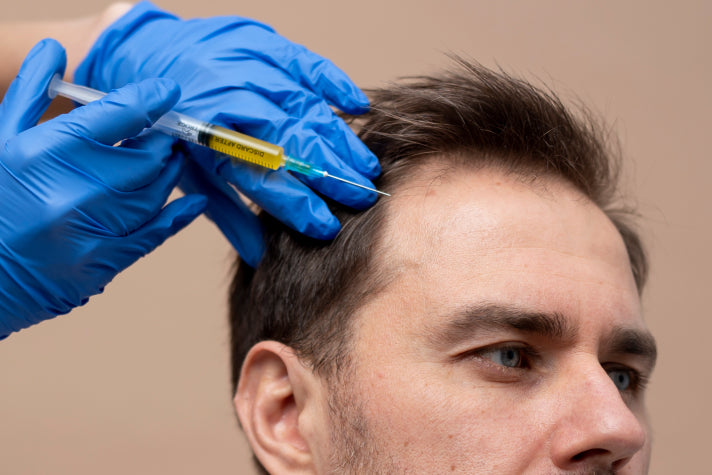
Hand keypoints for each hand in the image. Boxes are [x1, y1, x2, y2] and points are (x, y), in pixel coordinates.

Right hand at [0, 39, 205, 338]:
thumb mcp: (1, 138)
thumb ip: (32, 91)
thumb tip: (55, 49)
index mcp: (45, 152)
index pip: (120, 114)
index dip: (152, 98)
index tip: (168, 91)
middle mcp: (72, 191)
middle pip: (147, 156)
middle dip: (162, 140)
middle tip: (165, 133)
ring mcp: (90, 232)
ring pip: (154, 193)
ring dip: (167, 173)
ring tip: (167, 161)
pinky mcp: (103, 264)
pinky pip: (155, 234)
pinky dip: (179, 215)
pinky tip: (193, 201)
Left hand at [75, 1, 380, 265]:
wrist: (148, 54)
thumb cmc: (171, 122)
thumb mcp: (190, 171)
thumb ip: (228, 212)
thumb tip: (257, 257)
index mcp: (206, 137)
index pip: (262, 179)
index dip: (297, 205)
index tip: (327, 226)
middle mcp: (229, 100)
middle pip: (293, 142)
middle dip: (333, 174)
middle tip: (363, 198)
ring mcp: (248, 68)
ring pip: (307, 107)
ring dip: (341, 140)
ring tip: (366, 169)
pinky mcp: (263, 43)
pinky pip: (308, 64)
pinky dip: (336, 85)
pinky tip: (358, 108)